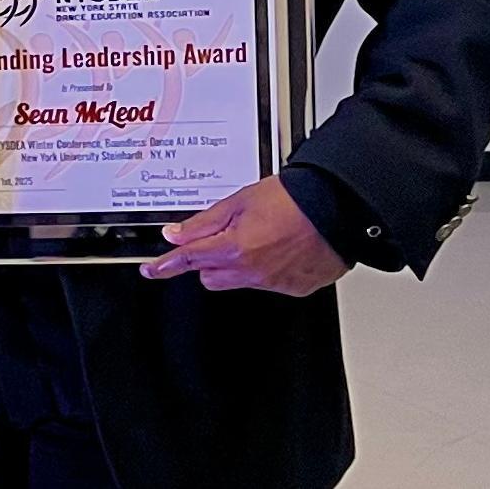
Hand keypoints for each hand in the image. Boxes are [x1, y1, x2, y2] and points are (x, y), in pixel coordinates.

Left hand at [139, 175, 349, 296]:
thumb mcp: (238, 201)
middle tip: (222, 236)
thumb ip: (204, 222)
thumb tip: (176, 235)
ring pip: (237, 282)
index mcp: (234, 248)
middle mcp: (252, 272)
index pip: (188, 260)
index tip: (151, 270)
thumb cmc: (294, 200)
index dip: (165, 265)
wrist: (338, 209)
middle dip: (207, 260)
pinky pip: (266, 284)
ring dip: (235, 265)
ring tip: (256, 236)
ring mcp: (274, 283)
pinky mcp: (295, 289)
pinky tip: (277, 248)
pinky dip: (265, 269)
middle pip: (210, 276)